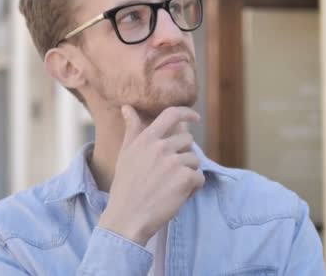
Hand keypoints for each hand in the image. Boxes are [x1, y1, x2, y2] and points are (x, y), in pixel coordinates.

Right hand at [97, 105, 203, 245]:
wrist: (127, 217)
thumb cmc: (125, 187)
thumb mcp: (125, 154)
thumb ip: (132, 130)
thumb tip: (127, 107)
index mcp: (147, 139)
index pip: (171, 114)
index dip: (187, 113)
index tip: (194, 116)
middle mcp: (161, 147)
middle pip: (188, 141)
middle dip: (184, 155)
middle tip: (170, 174)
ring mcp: (174, 162)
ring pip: (194, 160)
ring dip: (188, 173)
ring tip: (171, 187)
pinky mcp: (185, 178)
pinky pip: (199, 178)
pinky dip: (193, 188)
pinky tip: (178, 196)